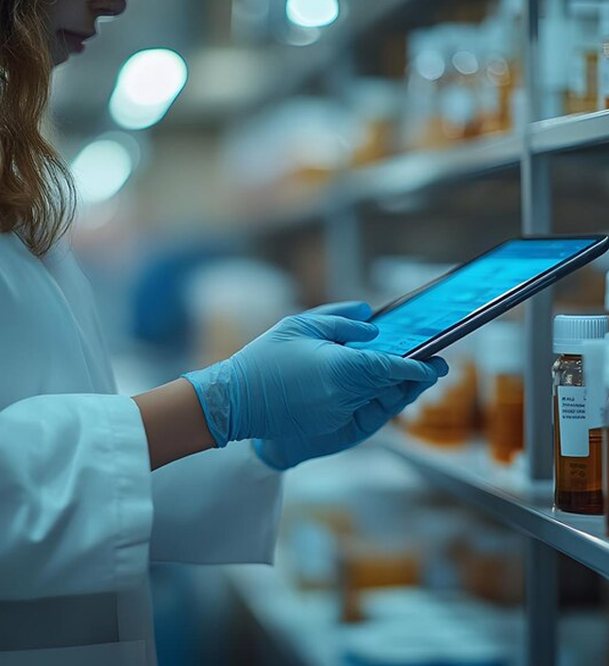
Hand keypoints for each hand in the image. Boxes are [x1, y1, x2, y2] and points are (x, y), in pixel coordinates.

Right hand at [182, 302, 447, 452]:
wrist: (235, 404)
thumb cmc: (264, 361)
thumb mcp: (298, 327)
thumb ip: (339, 321)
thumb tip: (371, 320)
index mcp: (340, 370)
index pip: (390, 367)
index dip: (417, 366)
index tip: (437, 362)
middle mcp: (346, 398)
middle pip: (391, 387)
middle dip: (414, 378)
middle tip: (435, 366)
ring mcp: (340, 418)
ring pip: (383, 405)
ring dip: (401, 392)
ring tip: (415, 377)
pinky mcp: (332, 432)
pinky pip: (367, 417)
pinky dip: (380, 404)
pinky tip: (386, 391)